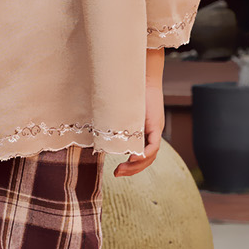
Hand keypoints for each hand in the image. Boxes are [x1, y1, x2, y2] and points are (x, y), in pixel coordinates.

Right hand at [113, 50, 164, 177]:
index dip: (131, 166)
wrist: (141, 74)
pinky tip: (133, 158)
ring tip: (121, 170)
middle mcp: (151, 132)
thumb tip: (92, 131)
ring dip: (136, 165)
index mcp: (143, 132)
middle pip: (146, 159)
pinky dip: (144, 155)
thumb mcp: (118, 112)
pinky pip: (153, 145)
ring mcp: (155, 129)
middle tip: (117, 174)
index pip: (141, 156)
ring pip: (150, 155)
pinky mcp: (156, 124)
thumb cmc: (127, 89)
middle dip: (132, 170)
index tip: (116, 171)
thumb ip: (113, 123)